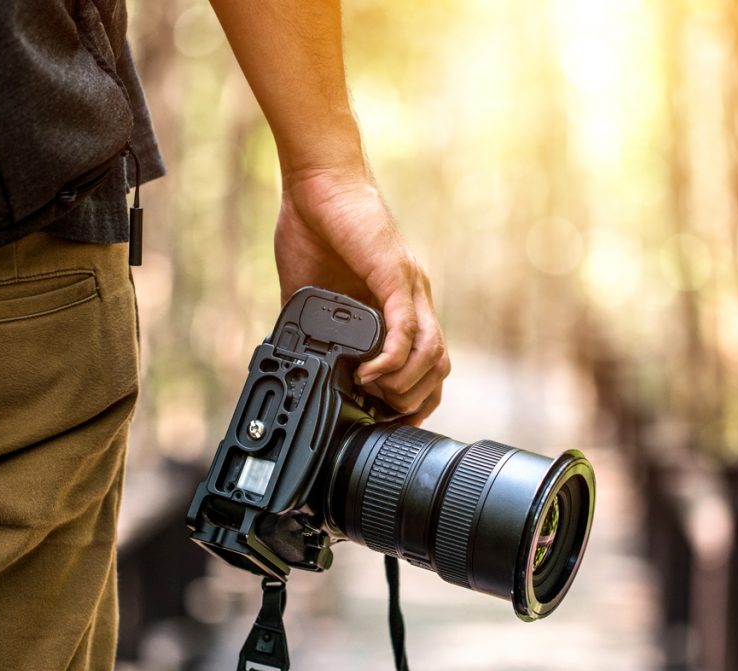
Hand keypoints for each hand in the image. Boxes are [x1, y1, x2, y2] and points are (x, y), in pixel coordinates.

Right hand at [274, 166, 449, 425]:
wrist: (316, 183)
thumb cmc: (314, 227)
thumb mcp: (311, 294)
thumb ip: (313, 327)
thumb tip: (298, 361)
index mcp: (397, 305)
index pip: (425, 364)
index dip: (411, 398)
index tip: (384, 419)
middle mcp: (413, 300)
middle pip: (439, 368)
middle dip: (414, 402)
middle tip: (381, 416)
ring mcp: (409, 290)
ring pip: (432, 355)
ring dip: (404, 386)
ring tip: (372, 395)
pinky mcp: (395, 277)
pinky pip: (407, 331)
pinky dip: (391, 360)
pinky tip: (369, 374)